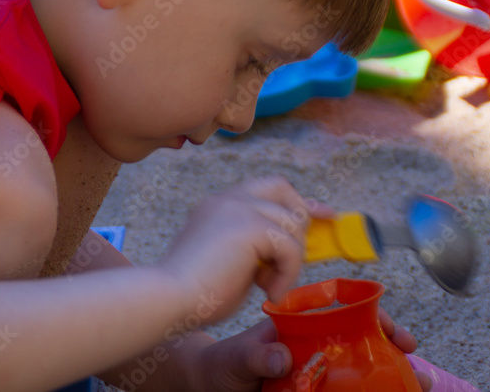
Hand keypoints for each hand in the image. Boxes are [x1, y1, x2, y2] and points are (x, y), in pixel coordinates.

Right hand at [158, 176, 332, 325]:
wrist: (167, 300)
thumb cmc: (194, 295)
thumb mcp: (233, 263)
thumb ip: (257, 249)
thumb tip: (292, 248)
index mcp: (220, 206)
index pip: (267, 189)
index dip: (297, 200)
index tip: (322, 214)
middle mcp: (228, 199)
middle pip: (282, 188)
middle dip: (301, 216)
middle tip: (302, 253)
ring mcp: (238, 207)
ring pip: (291, 224)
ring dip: (290, 260)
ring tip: (269, 286)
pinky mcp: (249, 225)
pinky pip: (289, 246)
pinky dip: (287, 273)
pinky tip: (268, 292)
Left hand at [182, 314, 431, 391]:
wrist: (207, 385)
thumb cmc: (222, 366)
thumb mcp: (236, 360)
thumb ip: (256, 357)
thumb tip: (280, 357)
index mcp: (304, 325)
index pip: (350, 316)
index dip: (379, 325)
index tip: (399, 338)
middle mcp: (316, 345)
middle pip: (365, 346)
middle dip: (395, 357)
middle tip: (419, 373)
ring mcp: (317, 371)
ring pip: (361, 371)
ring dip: (388, 378)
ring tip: (416, 387)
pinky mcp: (312, 388)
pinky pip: (344, 388)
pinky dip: (367, 389)